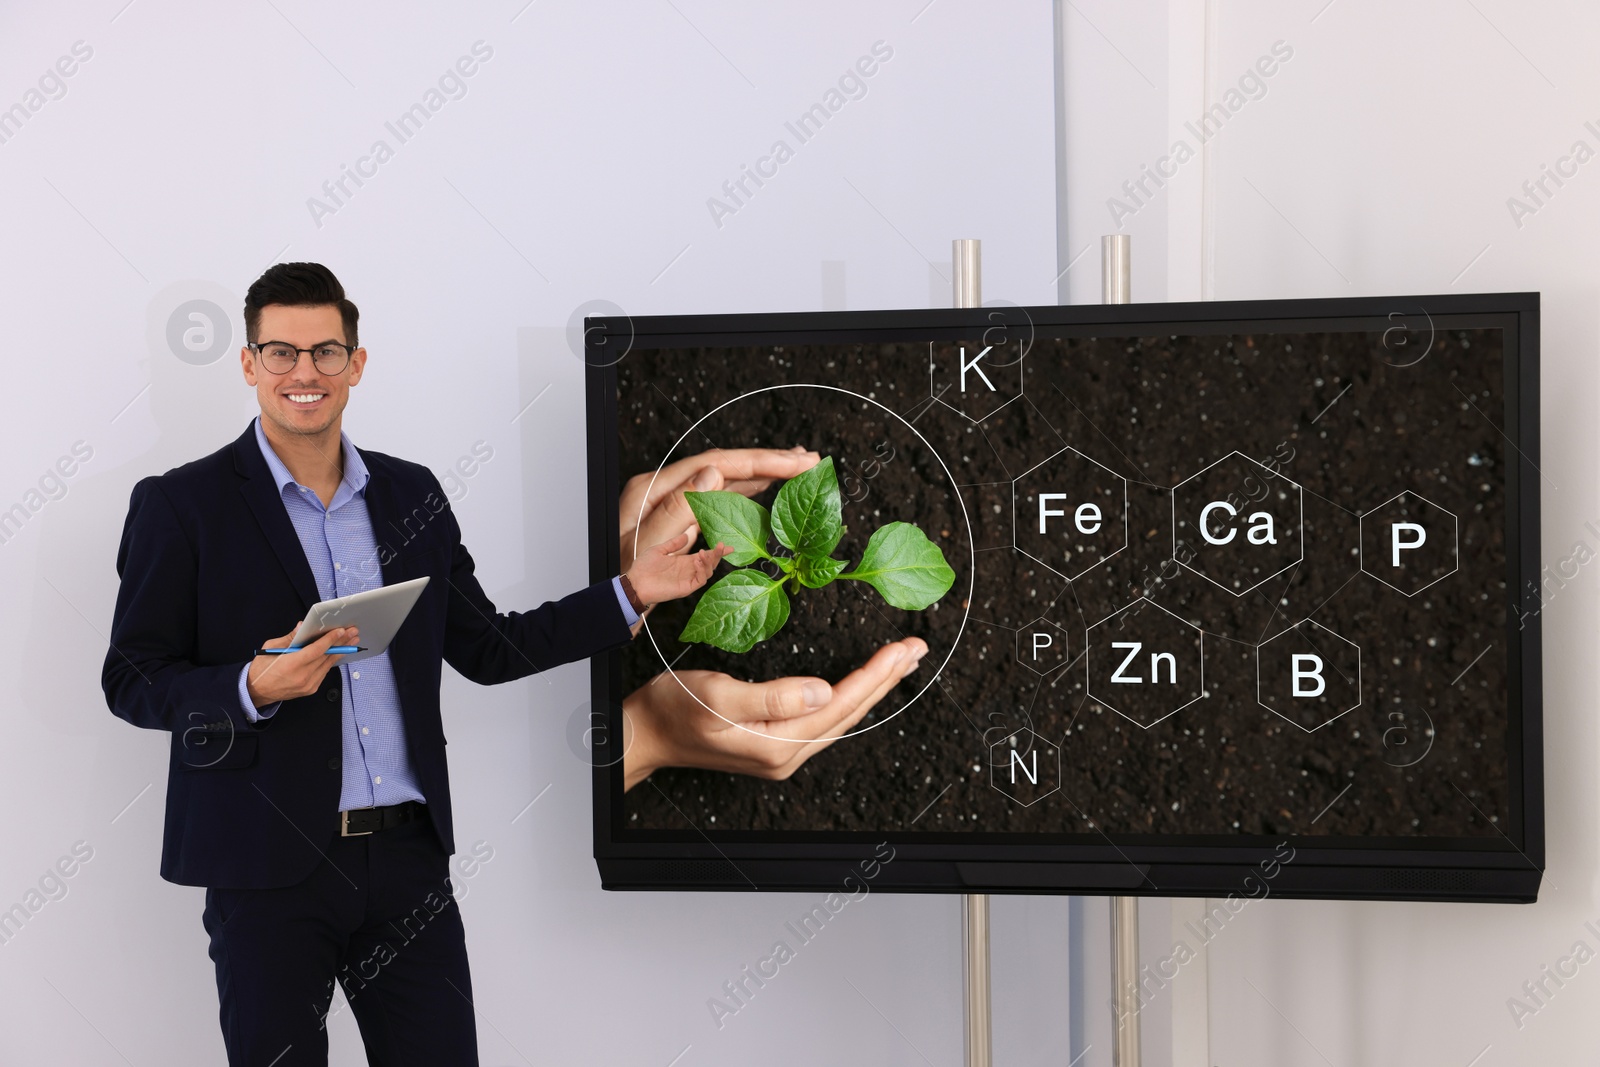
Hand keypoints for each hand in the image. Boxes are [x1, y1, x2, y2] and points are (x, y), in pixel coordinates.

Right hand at [245, 622, 358, 706]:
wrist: (256, 692)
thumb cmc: (262, 669)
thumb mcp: (271, 648)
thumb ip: (290, 638)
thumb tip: (302, 626)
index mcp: (291, 665)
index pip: (316, 650)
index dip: (330, 640)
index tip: (341, 631)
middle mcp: (303, 676)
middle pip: (326, 657)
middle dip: (341, 643)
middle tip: (353, 632)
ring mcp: (308, 685)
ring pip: (328, 665)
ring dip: (340, 652)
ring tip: (351, 640)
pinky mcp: (311, 689)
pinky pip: (324, 672)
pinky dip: (330, 661)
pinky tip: (338, 652)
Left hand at [618, 446, 820, 574]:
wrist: (608, 607)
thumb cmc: (621, 583)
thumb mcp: (647, 550)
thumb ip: (678, 511)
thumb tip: (713, 475)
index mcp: (654, 489)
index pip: (717, 464)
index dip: (760, 461)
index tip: (793, 461)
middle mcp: (666, 490)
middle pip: (726, 467)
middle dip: (769, 462)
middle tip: (807, 460)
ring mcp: (675, 505)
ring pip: (727, 481)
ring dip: (763, 474)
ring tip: (796, 468)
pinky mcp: (683, 522)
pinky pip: (722, 500)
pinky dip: (749, 492)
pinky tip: (767, 488)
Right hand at [621, 636, 927, 789]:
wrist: (645, 733)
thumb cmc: (672, 710)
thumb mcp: (719, 696)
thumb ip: (773, 697)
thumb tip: (823, 691)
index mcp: (778, 744)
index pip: (840, 704)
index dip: (875, 675)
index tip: (902, 649)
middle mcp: (786, 753)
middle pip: (849, 712)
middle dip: (885, 679)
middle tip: (916, 649)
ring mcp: (782, 751)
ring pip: (840, 716)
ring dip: (872, 687)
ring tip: (899, 662)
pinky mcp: (774, 742)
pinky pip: (824, 718)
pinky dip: (848, 695)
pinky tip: (859, 684)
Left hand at [625, 531, 730, 605]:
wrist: (634, 582)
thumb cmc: (643, 568)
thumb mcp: (659, 550)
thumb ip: (674, 544)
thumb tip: (687, 536)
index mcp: (684, 562)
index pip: (705, 556)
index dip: (717, 552)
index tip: (729, 546)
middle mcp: (689, 571)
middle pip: (710, 564)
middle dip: (718, 555)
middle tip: (721, 545)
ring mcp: (688, 580)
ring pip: (708, 572)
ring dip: (710, 561)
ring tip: (705, 552)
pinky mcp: (686, 588)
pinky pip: (700, 580)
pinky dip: (703, 571)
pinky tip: (698, 561)